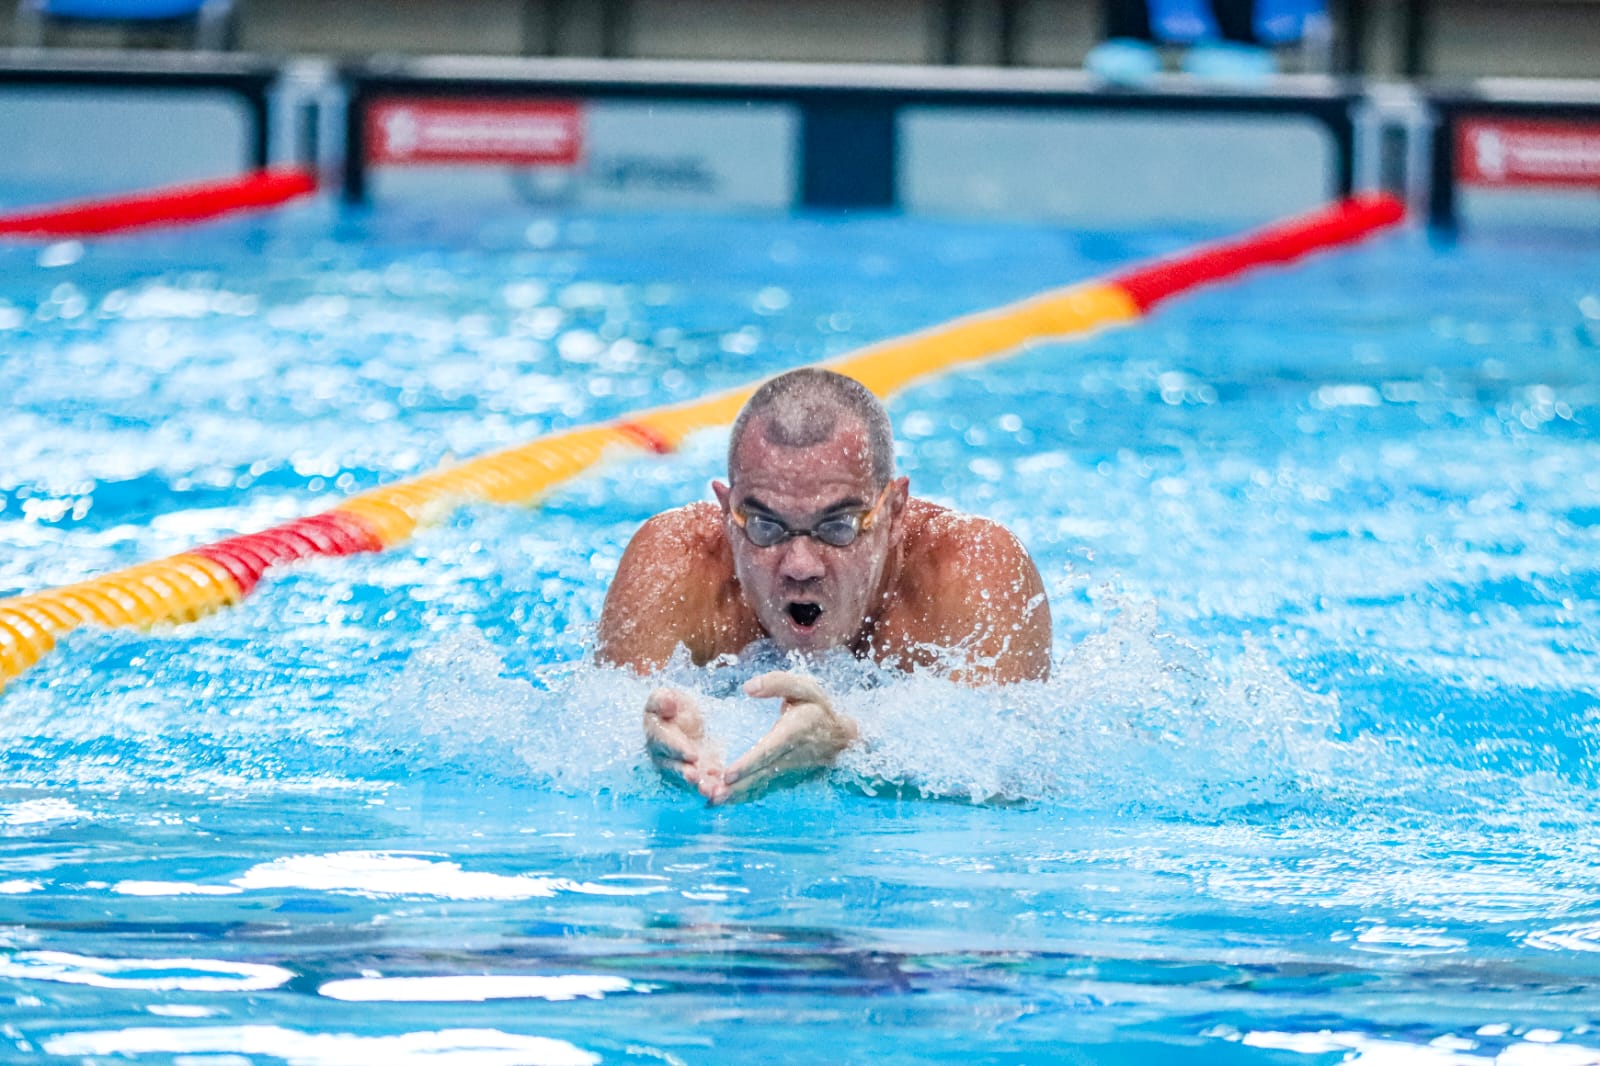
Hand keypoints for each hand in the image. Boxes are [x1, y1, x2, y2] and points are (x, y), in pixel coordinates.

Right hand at [644, 688, 719, 790]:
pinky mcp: (698, 773)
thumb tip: (667, 701)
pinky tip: (722, 791)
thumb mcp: (665, 697)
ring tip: (710, 790)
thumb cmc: (672, 706)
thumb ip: (663, 700)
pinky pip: (703, 782)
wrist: (682, 718)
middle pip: (674, 767)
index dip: (679, 749)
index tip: (692, 754)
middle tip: (696, 778)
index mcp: (656, 735)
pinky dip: (712, 787)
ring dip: (699, 785)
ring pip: (688, 779)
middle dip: (685, 773)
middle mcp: (665, 756)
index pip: (665, 743)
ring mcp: (681, 767)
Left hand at [700, 671, 857, 805]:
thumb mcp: (804, 687)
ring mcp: (789, 772)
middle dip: (736, 785)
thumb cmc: (817, 708)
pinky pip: (762, 790)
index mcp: (794, 731)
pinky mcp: (784, 780)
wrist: (840, 737)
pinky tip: (723, 801)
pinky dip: (743, 798)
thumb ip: (777, 683)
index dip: (749, 763)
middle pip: (760, 774)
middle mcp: (792, 756)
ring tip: (712, 799)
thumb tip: (748, 688)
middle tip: (710, 793)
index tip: (729, 774)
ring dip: (736, 795)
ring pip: (760, 786)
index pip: (770, 750)